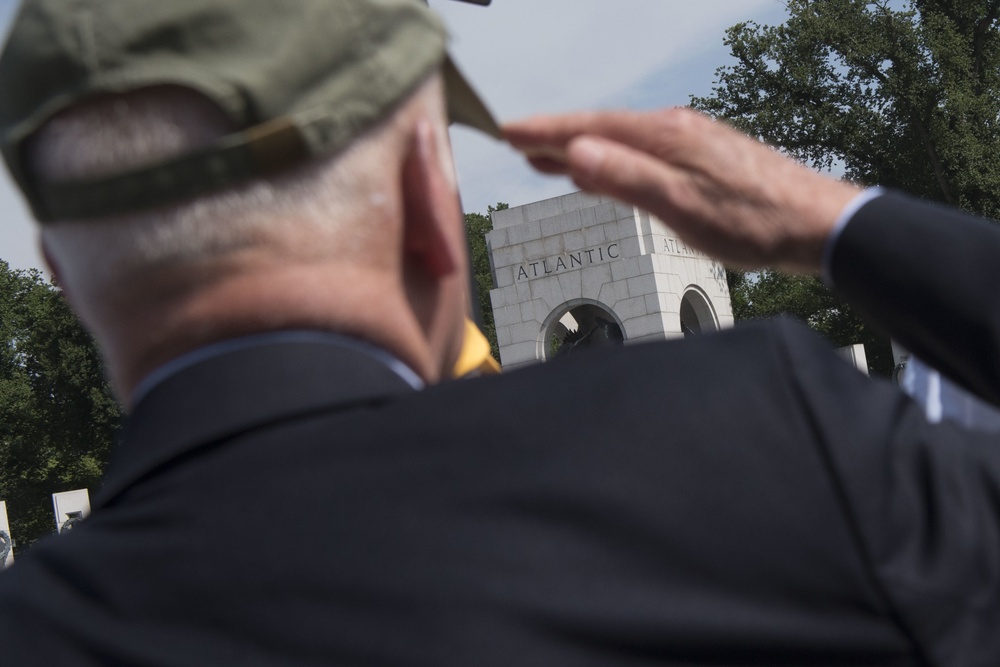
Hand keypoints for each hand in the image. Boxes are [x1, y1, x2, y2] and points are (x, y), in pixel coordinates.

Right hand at [504, 108, 859, 272]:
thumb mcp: (681, 206)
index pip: (590, 128)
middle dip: (557, 138)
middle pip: (603, 130)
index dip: (545, 132)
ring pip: (624, 142)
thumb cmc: (753, 222)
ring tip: (549, 157)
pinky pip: (645, 153)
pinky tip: (610, 170)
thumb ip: (626, 178)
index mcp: (665, 136)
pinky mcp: (705, 160)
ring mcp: (692, 143)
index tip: (505, 130)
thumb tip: (574, 153)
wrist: (818, 225)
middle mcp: (677, 130)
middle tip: (516, 143)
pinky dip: (615, 159)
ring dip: (584, 149)